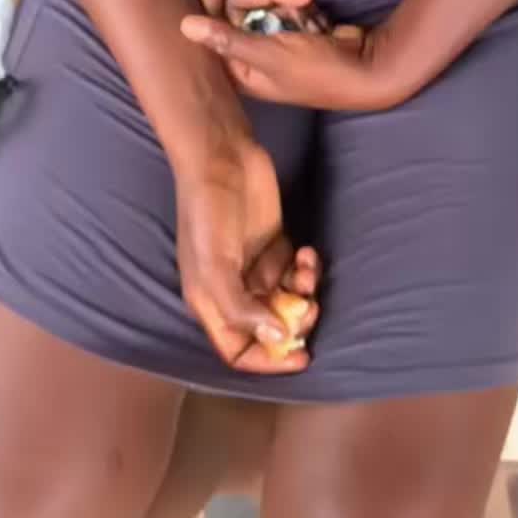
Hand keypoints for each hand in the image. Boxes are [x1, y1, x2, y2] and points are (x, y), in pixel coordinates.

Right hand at [176, 139, 320, 375]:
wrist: (221, 157)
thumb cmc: (208, 211)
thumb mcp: (215, 265)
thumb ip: (242, 308)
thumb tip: (277, 337)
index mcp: (210, 303)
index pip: (239, 351)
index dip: (269, 360)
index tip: (300, 356)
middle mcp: (234, 290)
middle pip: (270, 328)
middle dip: (294, 322)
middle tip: (309, 305)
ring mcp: (255, 267)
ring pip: (288, 300)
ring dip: (304, 292)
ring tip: (305, 268)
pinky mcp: (275, 244)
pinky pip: (297, 273)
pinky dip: (306, 268)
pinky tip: (306, 251)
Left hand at [182, 0, 405, 110]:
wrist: (369, 71)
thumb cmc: (320, 72)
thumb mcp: (272, 56)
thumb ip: (228, 39)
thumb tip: (183, 25)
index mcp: (238, 69)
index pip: (213, 20)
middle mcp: (250, 55)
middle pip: (241, 5)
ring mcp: (271, 41)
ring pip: (264, 2)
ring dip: (289, 1)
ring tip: (311, 12)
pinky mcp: (291, 31)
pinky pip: (284, 6)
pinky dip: (302, 8)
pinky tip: (318, 21)